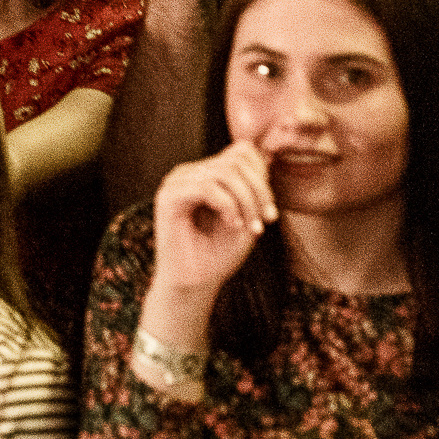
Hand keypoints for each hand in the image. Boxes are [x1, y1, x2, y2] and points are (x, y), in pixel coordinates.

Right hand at [149, 140, 274, 298]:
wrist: (193, 285)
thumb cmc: (218, 255)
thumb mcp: (246, 217)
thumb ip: (253, 189)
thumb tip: (267, 159)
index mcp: (205, 174)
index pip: (240, 152)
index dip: (262, 177)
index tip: (270, 213)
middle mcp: (189, 173)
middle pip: (235, 161)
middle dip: (259, 191)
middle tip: (265, 222)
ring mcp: (177, 182)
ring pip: (224, 171)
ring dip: (246, 201)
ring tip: (251, 228)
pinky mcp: (168, 196)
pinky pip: (206, 187)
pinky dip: (228, 206)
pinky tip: (233, 225)